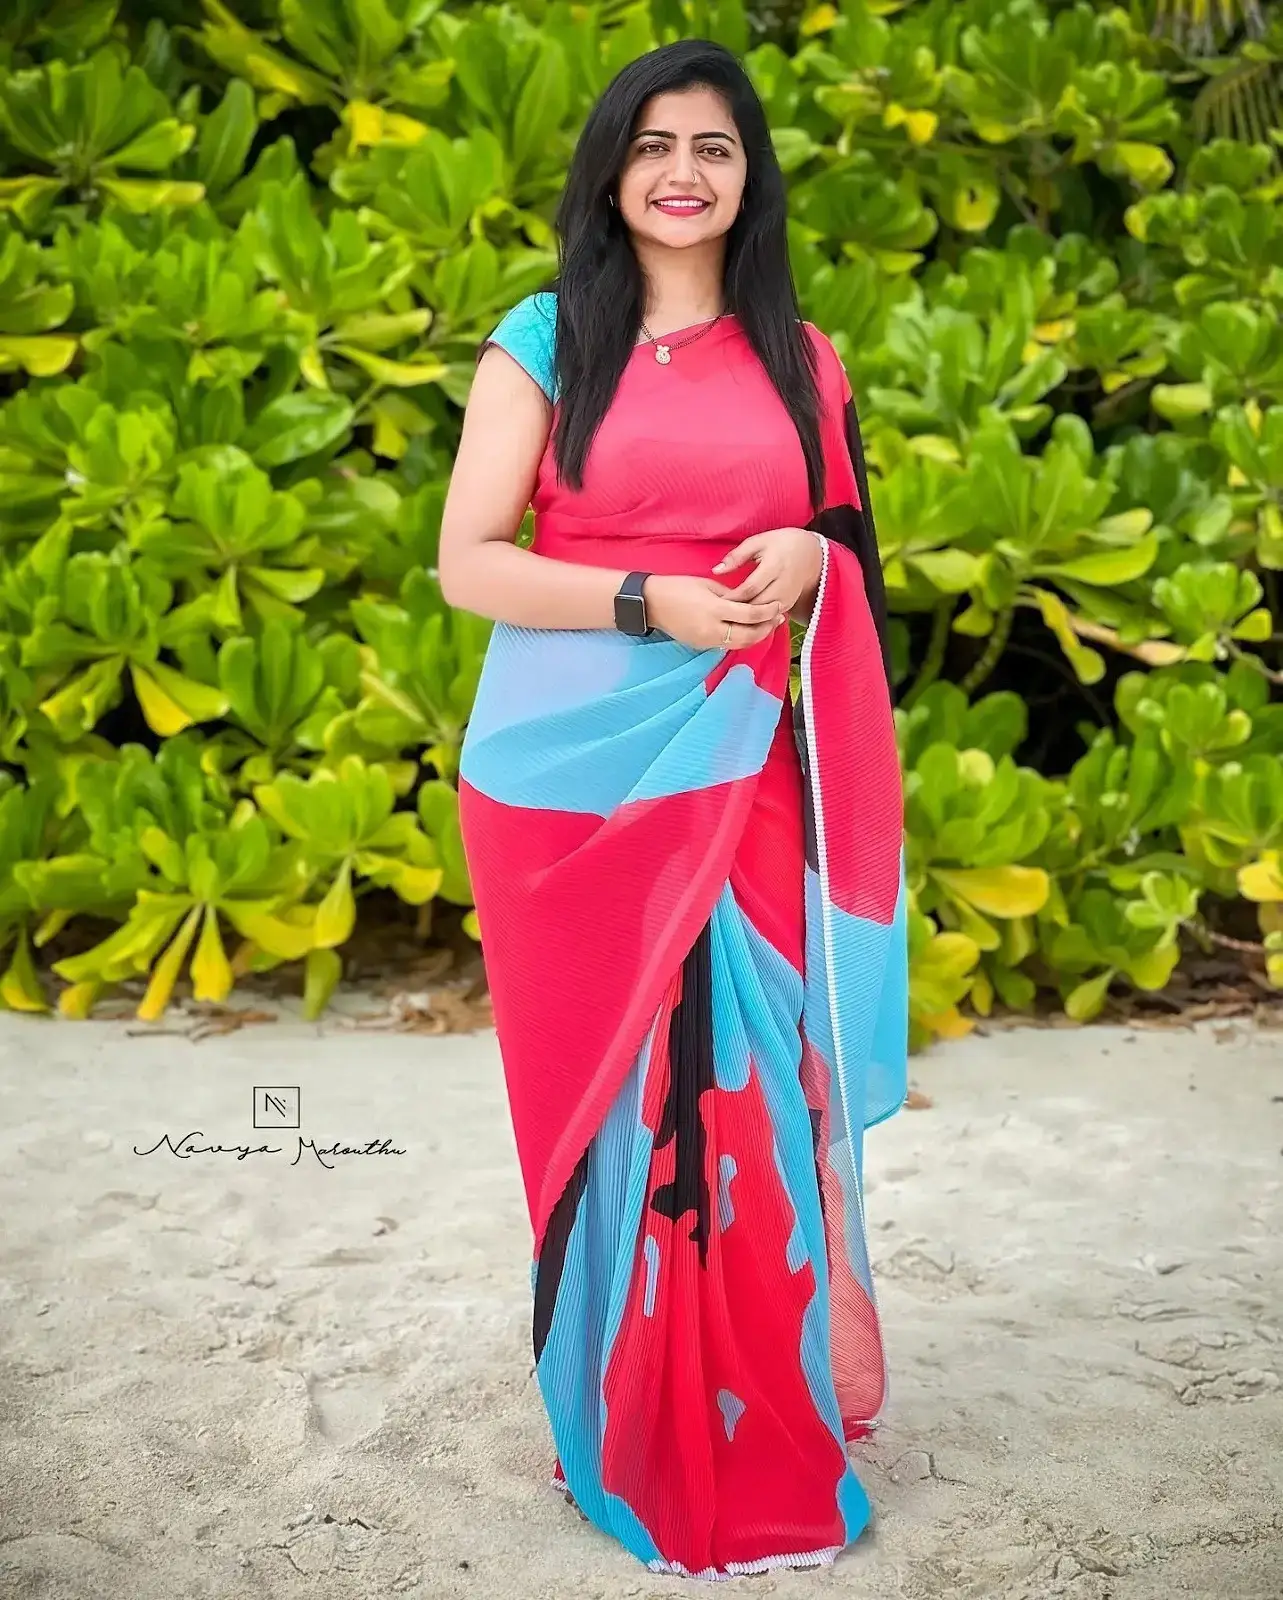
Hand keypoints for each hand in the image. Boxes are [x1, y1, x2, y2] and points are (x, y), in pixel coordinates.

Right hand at [643, 574, 787, 650]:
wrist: (652, 603)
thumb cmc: (679, 587)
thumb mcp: (707, 585)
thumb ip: (731, 595)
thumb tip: (749, 602)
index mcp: (715, 609)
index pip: (750, 614)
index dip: (767, 611)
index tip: (778, 605)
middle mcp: (712, 629)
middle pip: (749, 635)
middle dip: (766, 628)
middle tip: (777, 618)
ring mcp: (706, 640)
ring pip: (740, 644)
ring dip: (756, 636)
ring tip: (766, 626)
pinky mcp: (701, 646)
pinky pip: (727, 645)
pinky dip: (740, 639)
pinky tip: (747, 630)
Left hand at [712, 527, 821, 618]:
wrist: (809, 553)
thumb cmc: (779, 544)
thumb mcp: (758, 542)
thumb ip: (736, 556)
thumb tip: (716, 570)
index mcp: (775, 565)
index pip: (751, 588)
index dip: (733, 596)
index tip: (718, 599)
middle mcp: (783, 584)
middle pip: (757, 604)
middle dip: (738, 610)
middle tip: (719, 611)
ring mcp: (788, 597)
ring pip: (763, 615)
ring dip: (746, 617)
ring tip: (728, 615)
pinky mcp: (789, 605)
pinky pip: (769, 617)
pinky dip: (756, 619)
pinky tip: (742, 617)